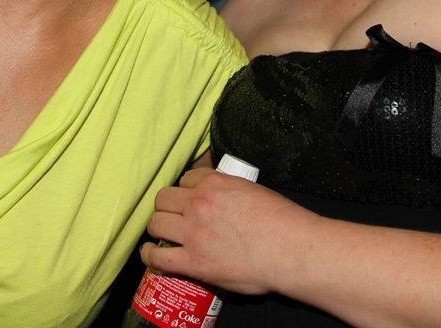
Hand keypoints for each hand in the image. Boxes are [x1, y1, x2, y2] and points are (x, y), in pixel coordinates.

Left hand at [140, 167, 314, 296]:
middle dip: (167, 207)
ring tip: (163, 234)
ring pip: (156, 222)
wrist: (290, 250)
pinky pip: (158, 255)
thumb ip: (232, 191)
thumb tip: (225, 200)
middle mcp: (199, 203)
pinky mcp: (193, 261)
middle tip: (173, 217)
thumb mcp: (254, 191)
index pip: (186, 179)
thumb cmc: (282, 223)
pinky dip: (150, 255)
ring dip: (158, 227)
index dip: (186, 191)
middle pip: (164, 198)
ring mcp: (193, 232)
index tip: (189, 200)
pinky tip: (151, 254)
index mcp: (216, 183)